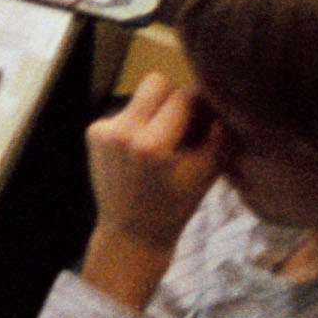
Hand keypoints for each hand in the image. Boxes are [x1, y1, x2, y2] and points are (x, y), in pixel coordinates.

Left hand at [77, 78, 225, 308]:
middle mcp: (123, 131)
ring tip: (165, 143)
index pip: (183, 97)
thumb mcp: (205, 175)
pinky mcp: (93, 131)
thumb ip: (219, 137)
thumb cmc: (174, 208)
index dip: (201, 102)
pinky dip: (139, 124)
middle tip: (186, 124)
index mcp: (152, 144)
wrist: (130, 234)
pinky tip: (142, 151)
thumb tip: (225, 105)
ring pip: (140, 96)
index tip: (210, 114)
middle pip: (156, 83)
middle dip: (175, 98)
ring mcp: (103, 129)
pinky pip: (125, 112)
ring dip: (157, 112)